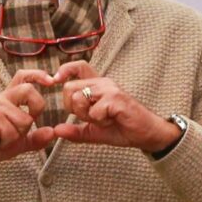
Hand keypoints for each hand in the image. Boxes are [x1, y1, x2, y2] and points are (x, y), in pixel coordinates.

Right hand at [0, 69, 61, 170]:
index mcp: (8, 99)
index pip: (22, 77)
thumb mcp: (19, 141)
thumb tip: (52, 132)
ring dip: (18, 135)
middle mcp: (1, 99)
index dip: (37, 75)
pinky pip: (13, 131)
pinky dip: (8, 141)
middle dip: (36, 108)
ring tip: (3, 138)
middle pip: (28, 90)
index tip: (51, 80)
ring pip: (24, 119)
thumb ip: (36, 137)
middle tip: (25, 125)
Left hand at [49, 61, 179, 152]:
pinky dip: (99, 121)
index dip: (64, 70)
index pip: (78, 67)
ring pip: (78, 98)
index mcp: (97, 86)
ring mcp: (109, 88)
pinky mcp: (116, 97)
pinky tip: (113, 120)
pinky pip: (93, 111)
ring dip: (87, 116)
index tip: (54, 80)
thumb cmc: (122, 129)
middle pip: (69, 88)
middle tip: (91, 117)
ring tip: (104, 119)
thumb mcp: (94, 131)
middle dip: (73, 108)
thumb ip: (76, 131)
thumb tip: (56, 130)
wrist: (147, 134)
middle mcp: (102, 83)